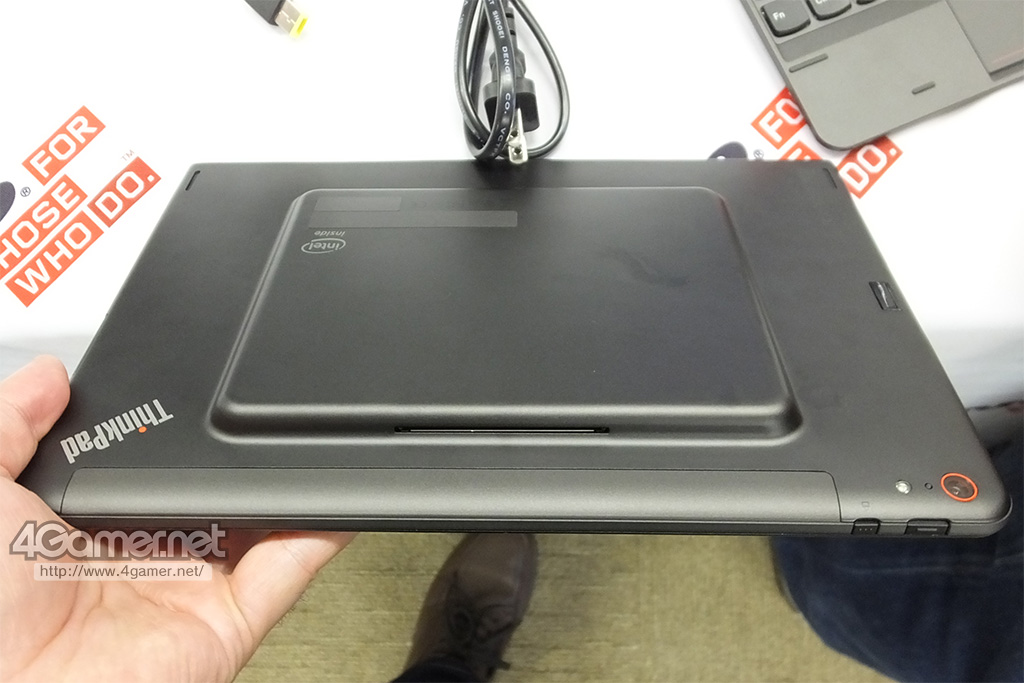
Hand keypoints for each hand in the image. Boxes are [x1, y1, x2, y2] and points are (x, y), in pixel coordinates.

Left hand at [0, 356, 354, 680]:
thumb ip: (8, 424)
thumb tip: (48, 376)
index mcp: (89, 527)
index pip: (148, 470)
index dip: (173, 436)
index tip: (192, 397)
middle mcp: (146, 556)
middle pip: (212, 494)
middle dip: (237, 456)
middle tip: (251, 415)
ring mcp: (192, 588)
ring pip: (261, 526)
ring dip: (289, 487)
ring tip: (306, 442)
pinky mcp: (231, 620)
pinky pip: (289, 569)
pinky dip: (322, 530)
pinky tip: (331, 492)